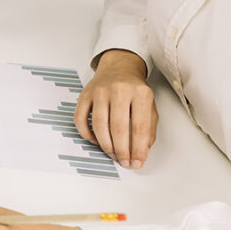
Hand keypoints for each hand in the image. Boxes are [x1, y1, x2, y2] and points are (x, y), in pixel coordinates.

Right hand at [74, 49, 156, 168]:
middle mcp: (119, 90)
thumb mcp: (150, 106)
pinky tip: (96, 140)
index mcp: (140, 93)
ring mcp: (99, 92)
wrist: (119, 68)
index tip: (137, 162)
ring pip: (99, 125)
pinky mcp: (85, 95)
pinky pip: (80, 119)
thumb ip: (149, 128)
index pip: (140, 127)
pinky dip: (87, 134)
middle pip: (118, 128)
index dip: (138, 149)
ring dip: (105, 145)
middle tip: (123, 161)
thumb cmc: (135, 90)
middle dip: (121, 150)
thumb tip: (141, 151)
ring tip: (112, 154)